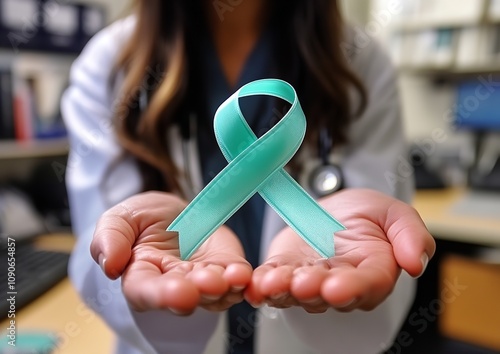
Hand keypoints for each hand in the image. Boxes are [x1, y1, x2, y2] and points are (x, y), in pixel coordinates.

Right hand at [90, 192, 251, 314]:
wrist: (174, 210)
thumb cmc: (143, 220)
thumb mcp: (120, 218)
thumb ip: (110, 238)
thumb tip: (111, 265)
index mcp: (141, 275)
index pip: (146, 291)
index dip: (161, 295)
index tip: (178, 294)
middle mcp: (173, 284)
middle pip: (184, 296)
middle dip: (198, 292)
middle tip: (209, 284)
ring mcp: (202, 279)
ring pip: (214, 293)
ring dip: (223, 288)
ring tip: (230, 277)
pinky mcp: (225, 267)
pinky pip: (235, 279)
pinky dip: (240, 279)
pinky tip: (242, 273)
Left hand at [245, 188, 434, 312]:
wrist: (335, 210)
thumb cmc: (366, 215)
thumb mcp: (393, 213)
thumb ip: (410, 234)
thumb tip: (415, 263)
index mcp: (373, 271)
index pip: (368, 284)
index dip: (353, 288)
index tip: (337, 287)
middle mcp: (341, 283)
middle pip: (329, 294)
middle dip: (315, 291)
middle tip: (303, 285)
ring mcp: (311, 280)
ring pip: (297, 293)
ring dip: (284, 290)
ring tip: (273, 282)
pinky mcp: (285, 272)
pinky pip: (274, 281)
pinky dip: (263, 285)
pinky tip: (254, 285)